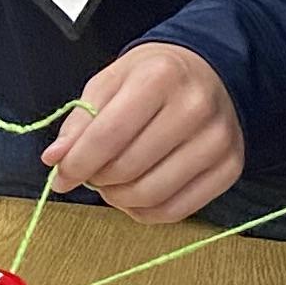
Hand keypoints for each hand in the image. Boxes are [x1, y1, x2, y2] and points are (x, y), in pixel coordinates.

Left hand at [46, 43, 245, 221]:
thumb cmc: (152, 77)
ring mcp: (218, 141)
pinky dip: (145, 212)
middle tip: (92, 173)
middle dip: (97, 179)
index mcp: (160, 77)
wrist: (208, 72)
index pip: (108, 136)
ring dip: (119, 198)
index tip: (60, 175)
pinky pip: (176, 211)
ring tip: (113, 182)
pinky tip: (135, 194)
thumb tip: (55, 159)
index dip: (77, 163)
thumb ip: (80, 121)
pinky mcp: (230, 168)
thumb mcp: (109, 83)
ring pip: (151, 195)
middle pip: (128, 168)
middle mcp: (195, 108)